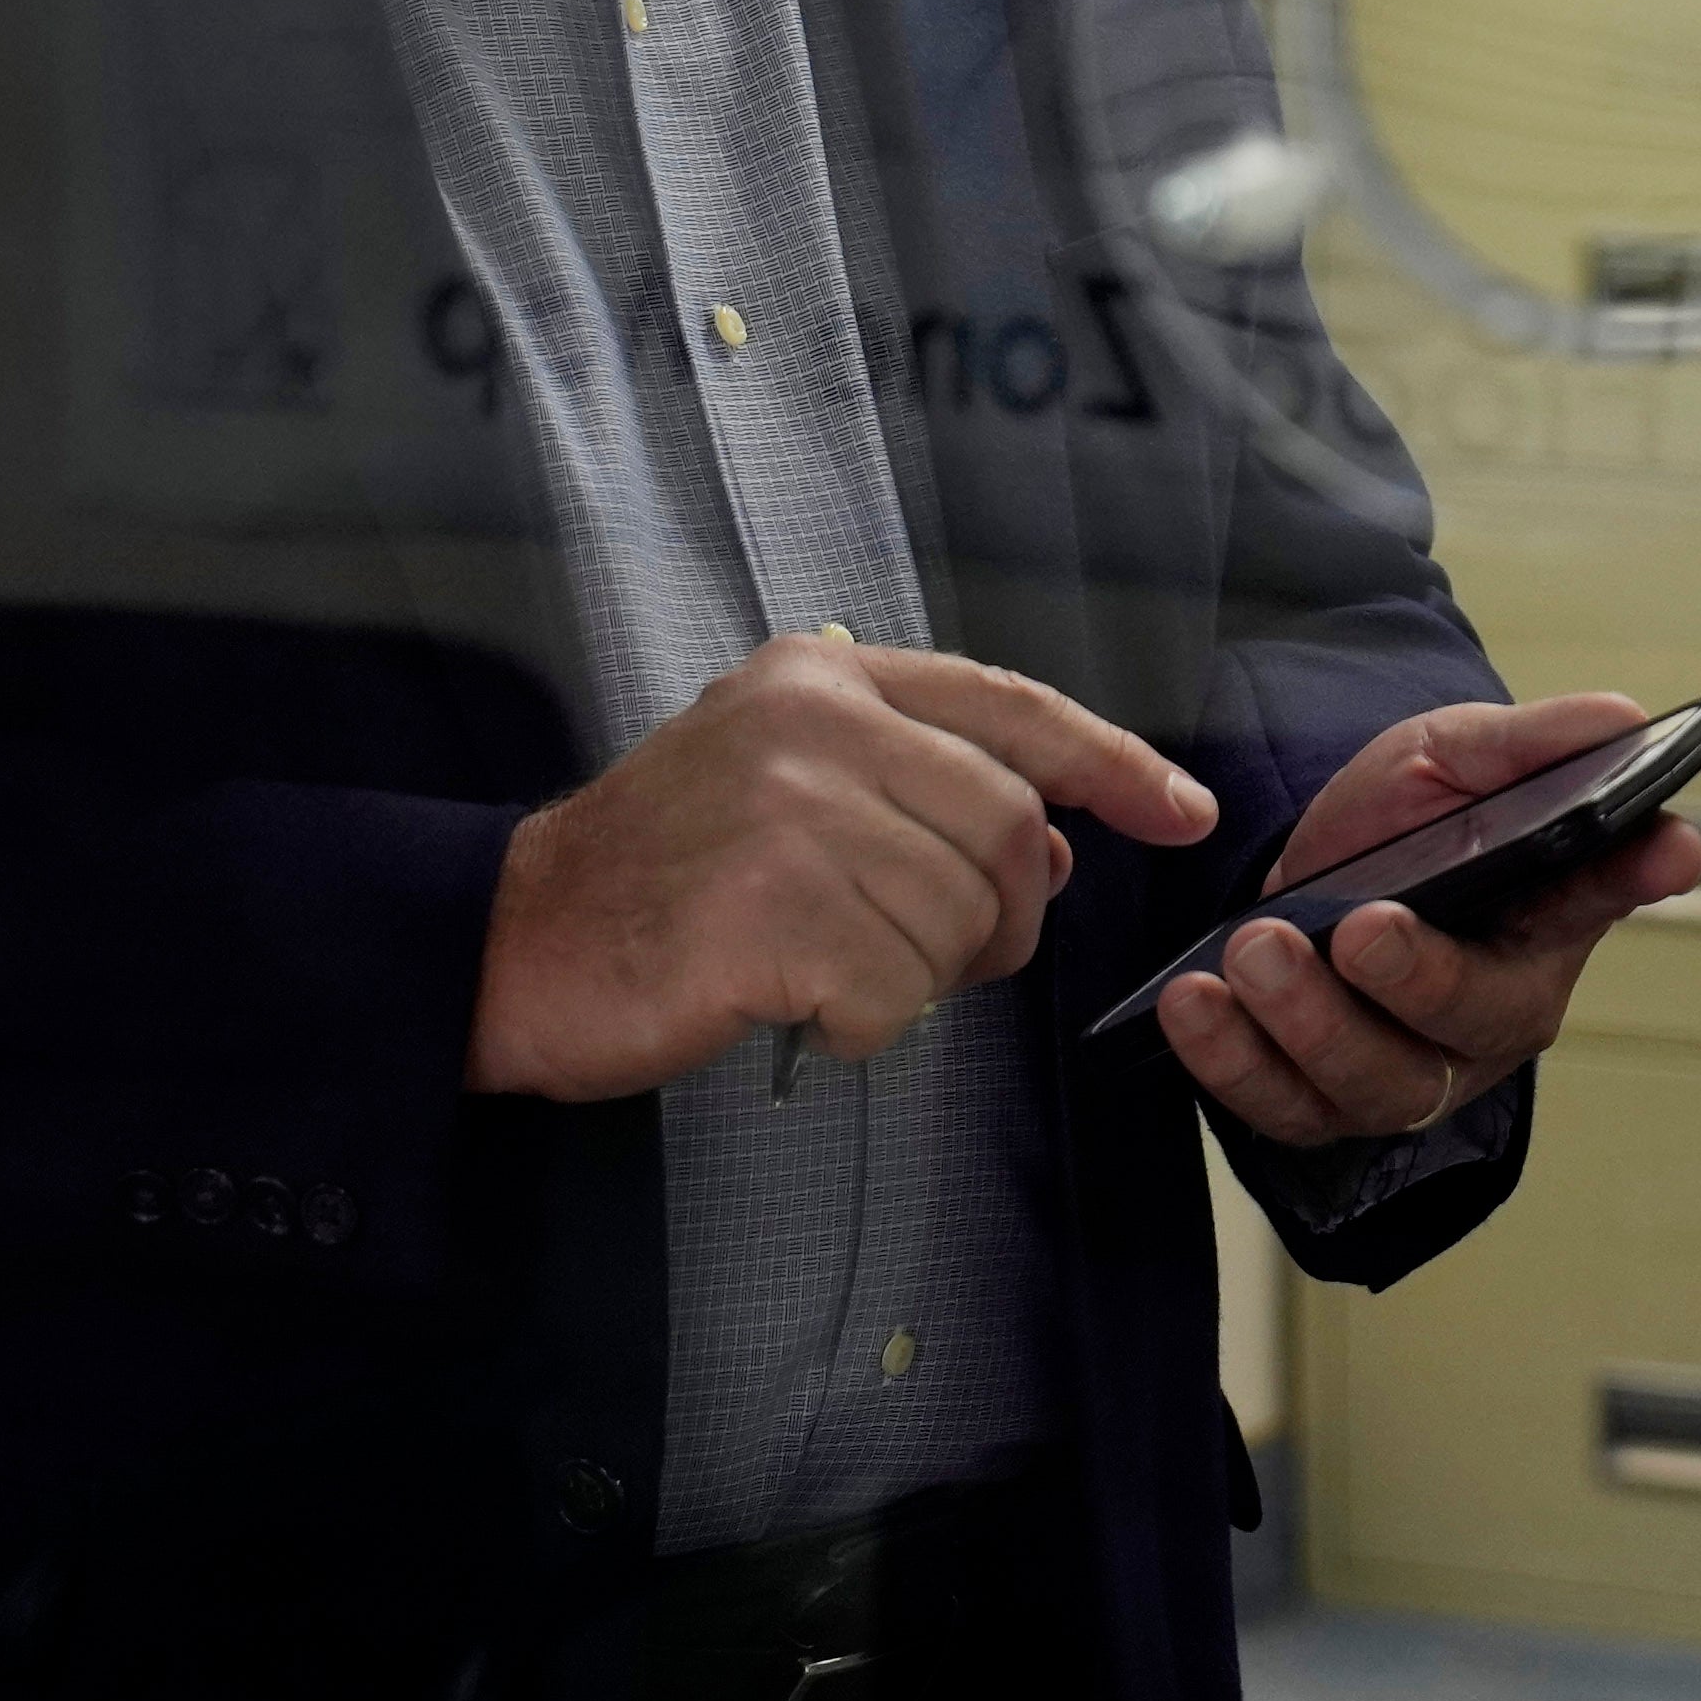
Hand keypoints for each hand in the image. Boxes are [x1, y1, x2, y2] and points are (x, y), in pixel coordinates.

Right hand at [469, 632, 1221, 1101]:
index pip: (1010, 705)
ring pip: (959, 920)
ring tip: (829, 969)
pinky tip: (790, 1002)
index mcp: (821, 676)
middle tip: (946, 956)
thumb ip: (917, 792)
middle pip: (1008, 829)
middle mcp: (812, 724)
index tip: (1183, 811)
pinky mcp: (771, 914)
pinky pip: (896, 994)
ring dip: (921, 977)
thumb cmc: (659, 875)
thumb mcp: (786, 786)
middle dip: (1006, 914)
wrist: (516, 940)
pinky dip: (863, 1023)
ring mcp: (790, 814)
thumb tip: (1057, 852)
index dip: (1114, 762)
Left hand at [1150, 689, 1700, 1152]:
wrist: (1318, 863)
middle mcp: (1487, 1017)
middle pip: (1466, 1029)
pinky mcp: (1320, 1099)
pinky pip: (1279, 1108)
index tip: (1662, 845)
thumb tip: (1628, 721)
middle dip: (1409, 982)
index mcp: (1545, 925)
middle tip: (1353, 925)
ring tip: (1249, 952)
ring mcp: (1406, 1071)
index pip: (1597, 898)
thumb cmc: (1412, 817)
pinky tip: (1194, 1004)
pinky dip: (1232, 1063)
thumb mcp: (1460, 755)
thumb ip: (1531, 745)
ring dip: (1304, 1026)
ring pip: (1370, 1086)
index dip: (1627, 878)